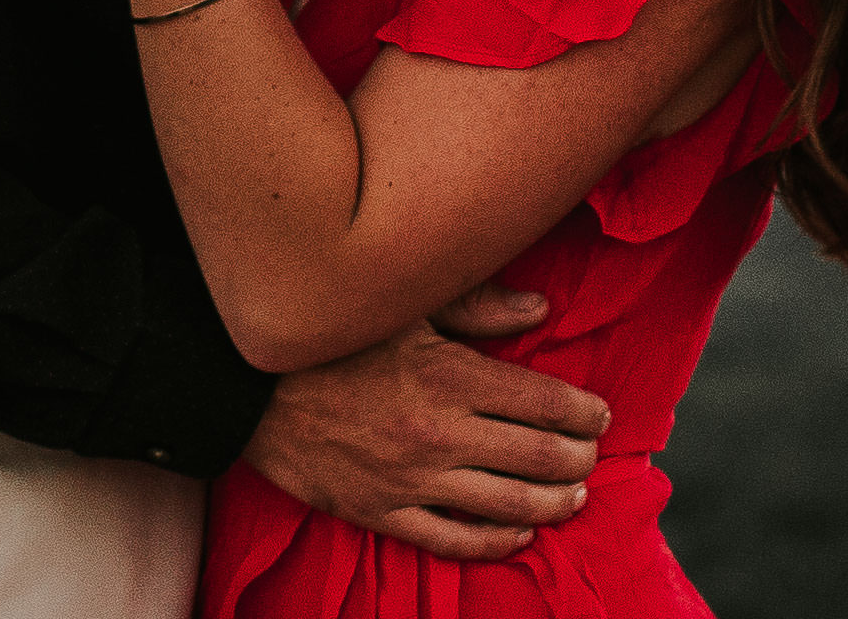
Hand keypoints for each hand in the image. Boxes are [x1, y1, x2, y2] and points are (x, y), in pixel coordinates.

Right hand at [241, 282, 609, 559]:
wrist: (249, 386)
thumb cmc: (332, 338)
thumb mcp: (405, 307)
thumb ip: (477, 307)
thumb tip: (540, 308)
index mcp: (450, 375)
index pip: (545, 402)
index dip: (584, 412)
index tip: (599, 414)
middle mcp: (439, 432)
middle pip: (539, 456)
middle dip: (579, 458)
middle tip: (592, 455)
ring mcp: (411, 479)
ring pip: (507, 504)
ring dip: (553, 502)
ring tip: (574, 495)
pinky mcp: (381, 511)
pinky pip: (452, 539)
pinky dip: (494, 540)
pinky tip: (519, 533)